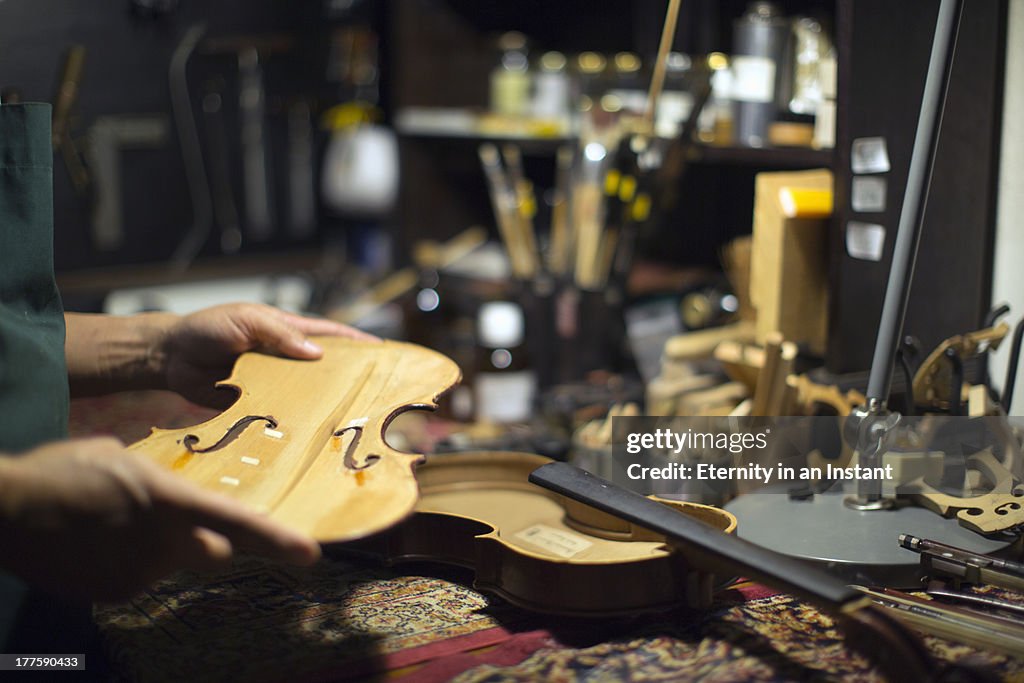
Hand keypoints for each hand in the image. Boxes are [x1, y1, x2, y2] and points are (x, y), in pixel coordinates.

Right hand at [0, 437, 320, 601]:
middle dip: (231, 544)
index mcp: (167, 500)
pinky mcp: (117, 592)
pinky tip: (102, 540)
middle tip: (254, 541)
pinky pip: (143, 575)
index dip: (277, 541)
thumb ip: (162, 483)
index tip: (310, 553)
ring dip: (165, 546)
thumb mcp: (120, 459)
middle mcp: (161, 541)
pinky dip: (133, 561)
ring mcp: (138, 571)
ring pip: (175, 560)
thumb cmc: (63, 472)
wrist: (6, 510)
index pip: (237, 524)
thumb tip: (179, 499)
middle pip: (218, 548)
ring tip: (120, 522)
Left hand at [158, 303, 376, 406]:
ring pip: (306, 395)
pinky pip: (281, 414)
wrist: (169, 357)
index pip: (332, 335)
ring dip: (324, 405)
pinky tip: (310, 436)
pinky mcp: (258, 405)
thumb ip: (279, 334)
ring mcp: (274, 382)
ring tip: (351, 421)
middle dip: (350, 379)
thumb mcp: (246, 321)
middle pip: (325, 369)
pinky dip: (295, 423)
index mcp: (289, 332)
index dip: (359, 343)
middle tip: (377, 395)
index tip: (385, 354)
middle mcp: (287, 358)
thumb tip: (317, 354)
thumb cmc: (208, 328)